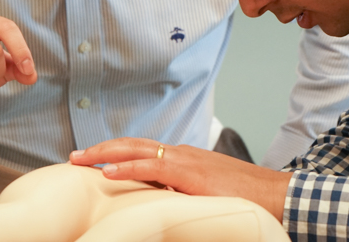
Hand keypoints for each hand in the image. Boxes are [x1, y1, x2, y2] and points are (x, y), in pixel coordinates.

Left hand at [69, 137, 292, 221]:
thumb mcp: (205, 193)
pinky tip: (107, 172)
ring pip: (135, 150)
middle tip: (75, 156)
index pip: (141, 150)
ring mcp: (183, 160)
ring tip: (81, 158)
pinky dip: (127, 167)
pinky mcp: (188, 172)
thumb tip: (164, 204)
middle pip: (131, 144)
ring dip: (104, 153)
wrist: (273, 194)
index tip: (93, 159)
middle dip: (101, 148)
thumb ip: (183, 192)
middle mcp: (179, 153)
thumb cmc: (243, 196)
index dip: (115, 152)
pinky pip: (151, 167)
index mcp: (182, 157)